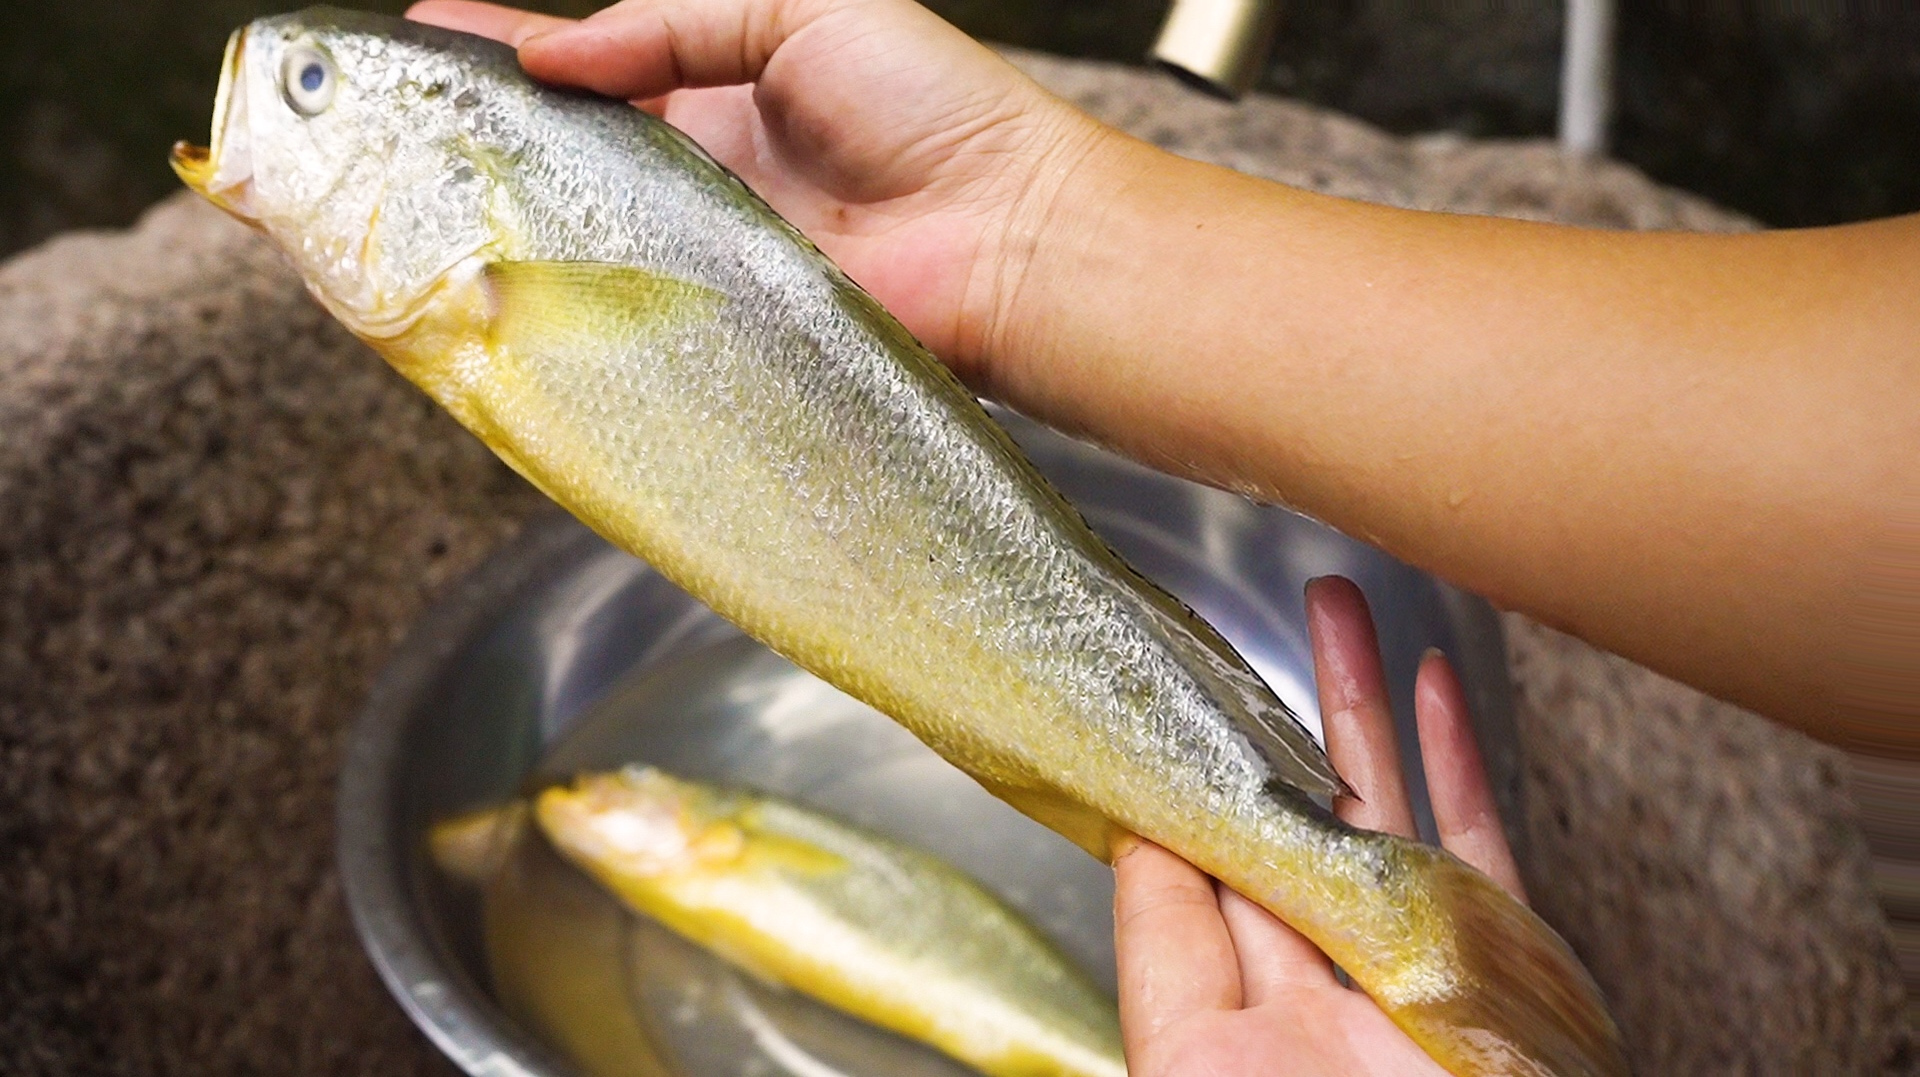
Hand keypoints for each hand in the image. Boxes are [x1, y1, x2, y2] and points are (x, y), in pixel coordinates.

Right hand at [406, 0, 1102, 381]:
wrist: (1010, 239)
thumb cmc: (938, 112)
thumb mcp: (802, 11)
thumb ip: (672, 18)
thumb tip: (554, 53)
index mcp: (723, 87)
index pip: (592, 59)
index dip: (509, 48)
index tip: (424, 36)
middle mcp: (702, 172)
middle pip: (568, 149)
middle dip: (480, 133)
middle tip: (390, 121)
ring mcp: (703, 250)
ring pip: (582, 229)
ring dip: (501, 210)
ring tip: (409, 186)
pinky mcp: (714, 321)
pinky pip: (629, 306)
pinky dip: (565, 292)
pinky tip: (495, 277)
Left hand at [1112, 575, 1527, 1075]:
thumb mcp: (1200, 1057)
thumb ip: (1167, 950)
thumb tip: (1136, 831)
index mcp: (1226, 1033)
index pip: (1184, 881)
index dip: (1169, 785)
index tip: (1152, 694)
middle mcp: (1317, 995)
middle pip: (1280, 827)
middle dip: (1262, 722)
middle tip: (1238, 623)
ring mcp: (1413, 975)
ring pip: (1379, 813)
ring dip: (1357, 708)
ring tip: (1334, 609)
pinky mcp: (1506, 970)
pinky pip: (1480, 848)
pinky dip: (1460, 761)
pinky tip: (1435, 684)